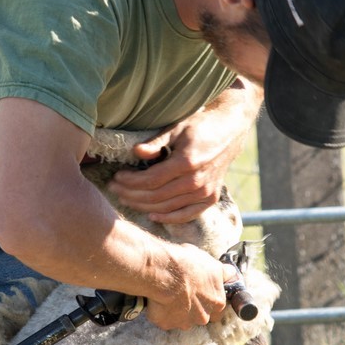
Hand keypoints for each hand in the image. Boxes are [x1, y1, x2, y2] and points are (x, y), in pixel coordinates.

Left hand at [108, 114, 245, 223]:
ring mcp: (205, 192)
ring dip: (144, 206)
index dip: (131, 181)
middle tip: (115, 189)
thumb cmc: (200, 126)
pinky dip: (169, 219)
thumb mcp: (176, 128)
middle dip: (131, 194)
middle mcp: (197, 181)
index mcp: (187, 162)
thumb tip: (136, 152)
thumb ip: (156, 142)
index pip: (151, 180)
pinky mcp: (210, 199)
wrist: (230, 132)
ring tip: (126, 199)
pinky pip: (186, 215)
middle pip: (156, 196)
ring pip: (167, 207)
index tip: (117, 177)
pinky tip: (152, 216)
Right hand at [144, 246, 240, 330]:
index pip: (218, 309)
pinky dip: (162, 312)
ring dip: (177, 311)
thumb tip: (230, 274)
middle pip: (200, 317)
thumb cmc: (189, 265)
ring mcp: (184, 322)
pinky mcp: (166, 323)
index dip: (209, 300)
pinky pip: (164, 319)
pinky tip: (159, 299)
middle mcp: (203, 317)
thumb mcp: (212, 264)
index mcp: (217, 302)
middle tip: (184, 293)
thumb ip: (223, 274)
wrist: (165, 272)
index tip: (202, 293)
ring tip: (169, 295)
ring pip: (182, 320)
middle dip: (193, 308)